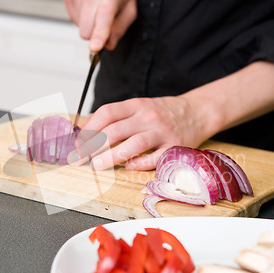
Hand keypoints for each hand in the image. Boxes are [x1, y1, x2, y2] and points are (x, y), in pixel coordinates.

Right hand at [62, 0, 136, 52]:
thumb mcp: (130, 7)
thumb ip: (120, 28)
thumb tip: (108, 45)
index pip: (103, 19)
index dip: (99, 35)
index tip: (95, 47)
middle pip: (86, 32)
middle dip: (95, 33)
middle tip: (105, 19)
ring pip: (80, 28)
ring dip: (89, 23)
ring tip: (97, 7)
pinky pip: (74, 20)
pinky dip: (82, 17)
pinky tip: (89, 5)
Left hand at [68, 96, 211, 170]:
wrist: (197, 112)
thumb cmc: (162, 112)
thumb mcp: (138, 107)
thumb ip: (115, 117)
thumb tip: (85, 131)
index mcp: (136, 105)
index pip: (106, 113)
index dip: (88, 128)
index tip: (77, 143)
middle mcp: (148, 116)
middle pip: (116, 130)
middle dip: (93, 147)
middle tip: (79, 159)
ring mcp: (162, 132)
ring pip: (134, 144)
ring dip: (112, 156)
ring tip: (97, 166)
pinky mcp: (174, 147)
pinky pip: (155, 158)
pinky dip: (140, 164)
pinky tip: (128, 167)